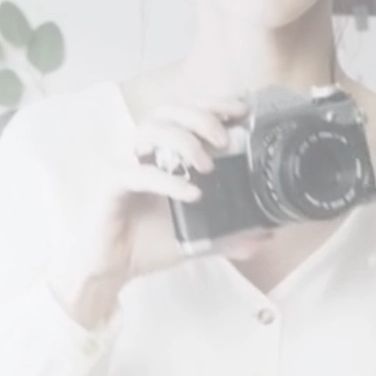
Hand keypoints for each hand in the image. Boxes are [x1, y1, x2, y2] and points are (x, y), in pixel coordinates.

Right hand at [47, 95, 250, 328]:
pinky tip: (191, 194)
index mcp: (162, 153)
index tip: (241, 110)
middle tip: (225, 139)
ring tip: (208, 166)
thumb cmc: (146, 244)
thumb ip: (228, 232)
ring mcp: (124, 163)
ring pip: (151, 130)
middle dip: (201, 116)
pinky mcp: (110, 185)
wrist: (110, 271)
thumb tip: (264, 235)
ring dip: (184, 141)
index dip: (213, 105)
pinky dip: (167, 180)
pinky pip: (138, 173)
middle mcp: (142, 151)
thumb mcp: (197, 237)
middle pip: (169, 111)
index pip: (187, 113)